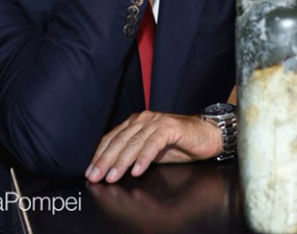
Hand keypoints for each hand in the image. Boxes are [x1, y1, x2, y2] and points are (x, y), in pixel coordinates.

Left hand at [85, 111, 222, 182]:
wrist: (207, 136)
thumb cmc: (179, 145)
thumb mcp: (151, 152)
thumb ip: (133, 155)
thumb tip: (110, 169)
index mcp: (135, 123)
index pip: (112, 138)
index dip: (99, 156)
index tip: (90, 172)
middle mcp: (143, 119)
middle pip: (120, 141)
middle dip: (105, 160)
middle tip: (96, 176)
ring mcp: (157, 122)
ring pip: (134, 143)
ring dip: (121, 161)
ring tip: (112, 176)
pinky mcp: (170, 128)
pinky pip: (153, 144)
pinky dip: (144, 158)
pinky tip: (137, 170)